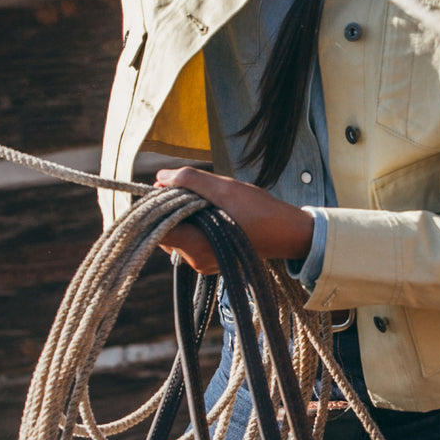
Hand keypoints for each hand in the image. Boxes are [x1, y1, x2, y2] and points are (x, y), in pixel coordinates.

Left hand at [155, 168, 314, 275]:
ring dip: (183, 213)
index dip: (153, 208)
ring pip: (178, 232)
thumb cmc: (259, 212)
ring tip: (204, 198)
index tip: (161, 190)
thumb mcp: (224, 189)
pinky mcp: (209, 258)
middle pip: (164, 230)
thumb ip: (189, 181)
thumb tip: (160, 177)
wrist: (287, 232)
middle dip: (170, 207)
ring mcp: (201, 261)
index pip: (155, 230)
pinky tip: (211, 209)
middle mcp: (194, 260)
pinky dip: (194, 221)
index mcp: (195, 246)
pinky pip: (190, 237)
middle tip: (187, 188)